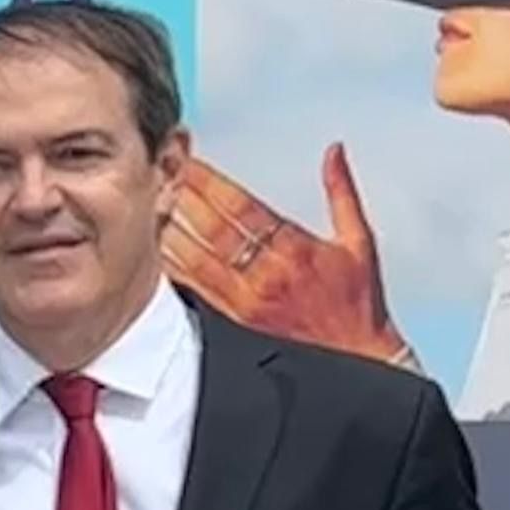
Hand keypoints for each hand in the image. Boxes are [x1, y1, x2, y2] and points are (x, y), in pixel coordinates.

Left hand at [166, 149, 400, 362]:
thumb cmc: (356, 302)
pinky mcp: (234, 319)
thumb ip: (341, 193)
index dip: (213, 184)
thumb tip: (334, 153)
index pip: (243, 208)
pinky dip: (174, 266)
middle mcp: (266, 274)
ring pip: (197, 258)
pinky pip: (195, 289)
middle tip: (160, 174)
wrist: (355, 356)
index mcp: (294, 250)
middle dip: (185, 198)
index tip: (191, 164)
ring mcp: (246, 299)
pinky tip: (155, 247)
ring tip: (151, 203)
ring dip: (172, 229)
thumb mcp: (358, 242)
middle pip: (214, 229)